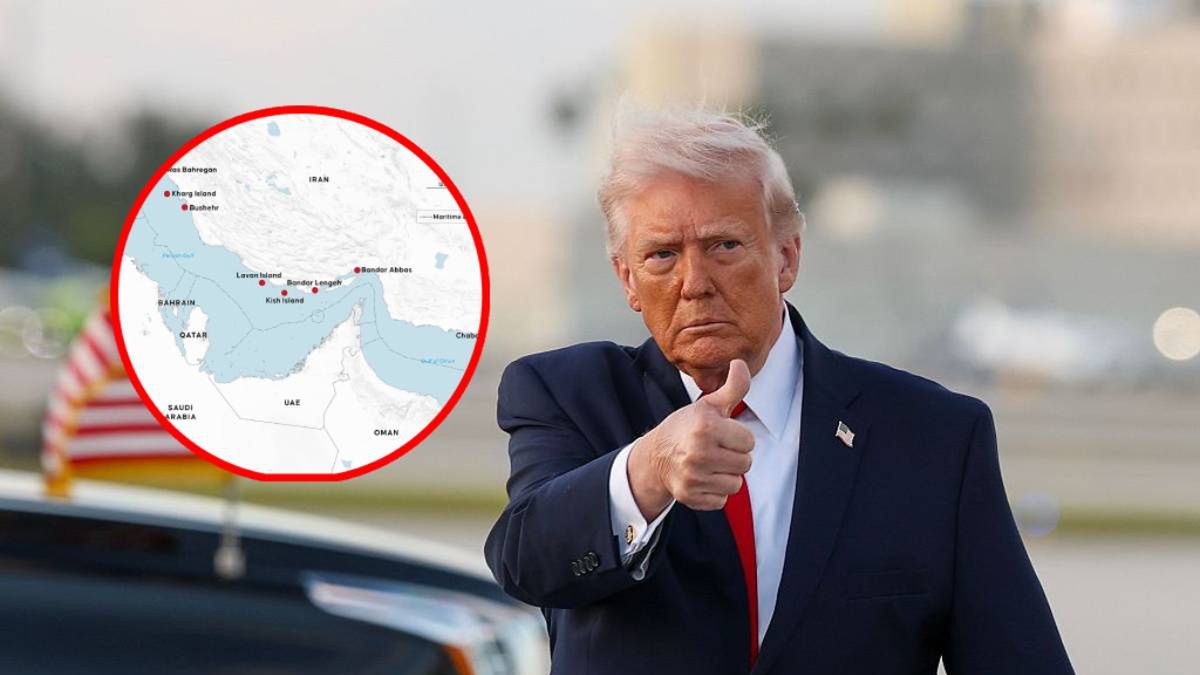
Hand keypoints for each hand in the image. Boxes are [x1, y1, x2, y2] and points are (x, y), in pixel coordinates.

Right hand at [627, 359, 754, 516]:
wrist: (655, 455)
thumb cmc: (686, 427)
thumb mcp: (708, 405)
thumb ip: (732, 387)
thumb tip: (741, 363)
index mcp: (706, 427)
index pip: (749, 442)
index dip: (738, 437)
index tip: (722, 434)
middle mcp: (698, 453)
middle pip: (745, 464)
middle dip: (734, 456)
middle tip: (716, 449)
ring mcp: (693, 477)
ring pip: (736, 484)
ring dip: (727, 475)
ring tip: (711, 464)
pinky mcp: (690, 496)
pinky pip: (721, 499)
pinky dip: (715, 491)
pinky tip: (703, 478)